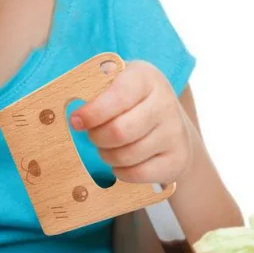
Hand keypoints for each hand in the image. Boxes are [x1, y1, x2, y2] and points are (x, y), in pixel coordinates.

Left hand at [69, 60, 193, 185]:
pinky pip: (138, 174)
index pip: (117, 96)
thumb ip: (96, 86)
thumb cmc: (132, 100)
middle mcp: (165, 103)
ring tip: (106, 147)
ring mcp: (175, 132)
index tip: (76, 121)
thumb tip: (75, 102)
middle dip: (96, 137)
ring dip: (106, 155)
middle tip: (92, 135)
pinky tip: (120, 162)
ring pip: (127, 155)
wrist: (173, 123)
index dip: (92, 112)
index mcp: (146, 78)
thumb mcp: (117, 82)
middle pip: (119, 131)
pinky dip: (121, 172)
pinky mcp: (178, 159)